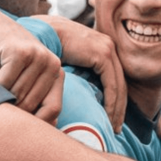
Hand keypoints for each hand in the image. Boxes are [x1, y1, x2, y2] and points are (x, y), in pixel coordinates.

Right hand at [0, 8, 63, 123]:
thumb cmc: (6, 60)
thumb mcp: (24, 80)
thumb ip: (33, 101)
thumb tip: (41, 139)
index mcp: (58, 73)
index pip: (54, 109)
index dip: (37, 124)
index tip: (19, 130)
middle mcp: (53, 64)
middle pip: (34, 105)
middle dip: (14, 112)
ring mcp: (39, 56)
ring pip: (19, 96)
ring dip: (2, 101)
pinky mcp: (21, 52)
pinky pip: (5, 84)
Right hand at [33, 15, 126, 131]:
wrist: (40, 31)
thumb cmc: (46, 48)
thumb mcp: (65, 62)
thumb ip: (75, 74)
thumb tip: (78, 96)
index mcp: (101, 47)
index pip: (113, 80)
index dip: (114, 101)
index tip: (112, 120)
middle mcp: (108, 46)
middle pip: (119, 84)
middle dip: (119, 108)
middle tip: (116, 129)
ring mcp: (107, 48)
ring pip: (118, 86)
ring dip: (117, 109)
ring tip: (112, 127)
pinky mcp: (103, 54)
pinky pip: (112, 84)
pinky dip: (111, 103)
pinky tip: (107, 117)